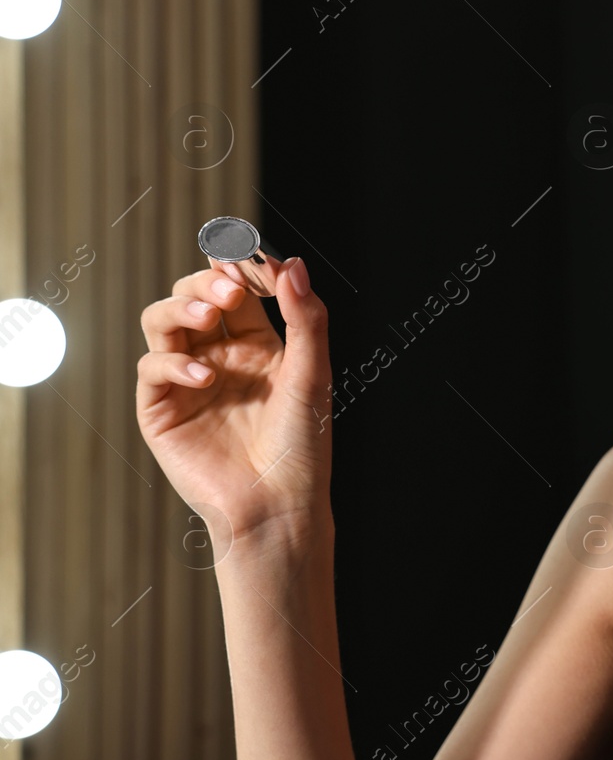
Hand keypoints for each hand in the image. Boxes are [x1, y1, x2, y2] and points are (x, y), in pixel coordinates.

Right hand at [136, 254, 333, 554]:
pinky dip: (174, 362)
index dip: (241, 266)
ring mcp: (186, 381)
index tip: (250, 256)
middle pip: (194, 294)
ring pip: (162, 320)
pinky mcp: (161, 409)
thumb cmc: (302, 444)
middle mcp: (219, 357)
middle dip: (208, 281)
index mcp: (257, 344)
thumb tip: (291, 262)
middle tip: (229, 288)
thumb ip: (305, 317)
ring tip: (209, 313)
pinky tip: (206, 376)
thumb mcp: (313, 373)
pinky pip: (152, 368)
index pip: (239, 288)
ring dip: (182, 306)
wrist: (278, 504)